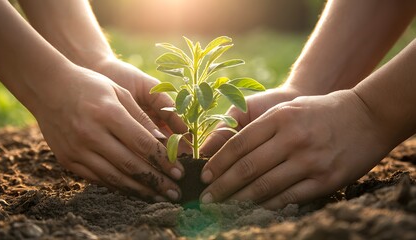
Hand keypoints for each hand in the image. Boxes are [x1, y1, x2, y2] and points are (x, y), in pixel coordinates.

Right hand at [34, 64, 182, 201]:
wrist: (47, 87)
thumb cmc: (90, 86)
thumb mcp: (120, 93)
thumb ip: (142, 119)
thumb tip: (164, 143)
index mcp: (108, 113)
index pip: (143, 144)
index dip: (164, 161)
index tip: (180, 172)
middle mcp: (91, 134)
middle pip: (131, 165)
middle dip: (157, 182)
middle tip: (176, 193)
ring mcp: (77, 149)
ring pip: (115, 177)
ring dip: (140, 190)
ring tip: (159, 197)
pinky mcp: (68, 160)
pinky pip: (98, 179)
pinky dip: (119, 186)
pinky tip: (135, 190)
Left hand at [200, 90, 391, 208]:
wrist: (366, 116)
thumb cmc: (318, 112)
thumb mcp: (286, 110)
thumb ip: (257, 127)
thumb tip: (223, 148)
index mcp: (279, 118)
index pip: (238, 145)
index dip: (217, 164)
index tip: (204, 178)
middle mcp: (292, 139)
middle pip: (247, 168)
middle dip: (222, 187)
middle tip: (206, 200)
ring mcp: (310, 160)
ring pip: (265, 187)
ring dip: (240, 201)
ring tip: (224, 208)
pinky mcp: (325, 179)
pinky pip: (289, 197)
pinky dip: (268, 205)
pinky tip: (254, 209)